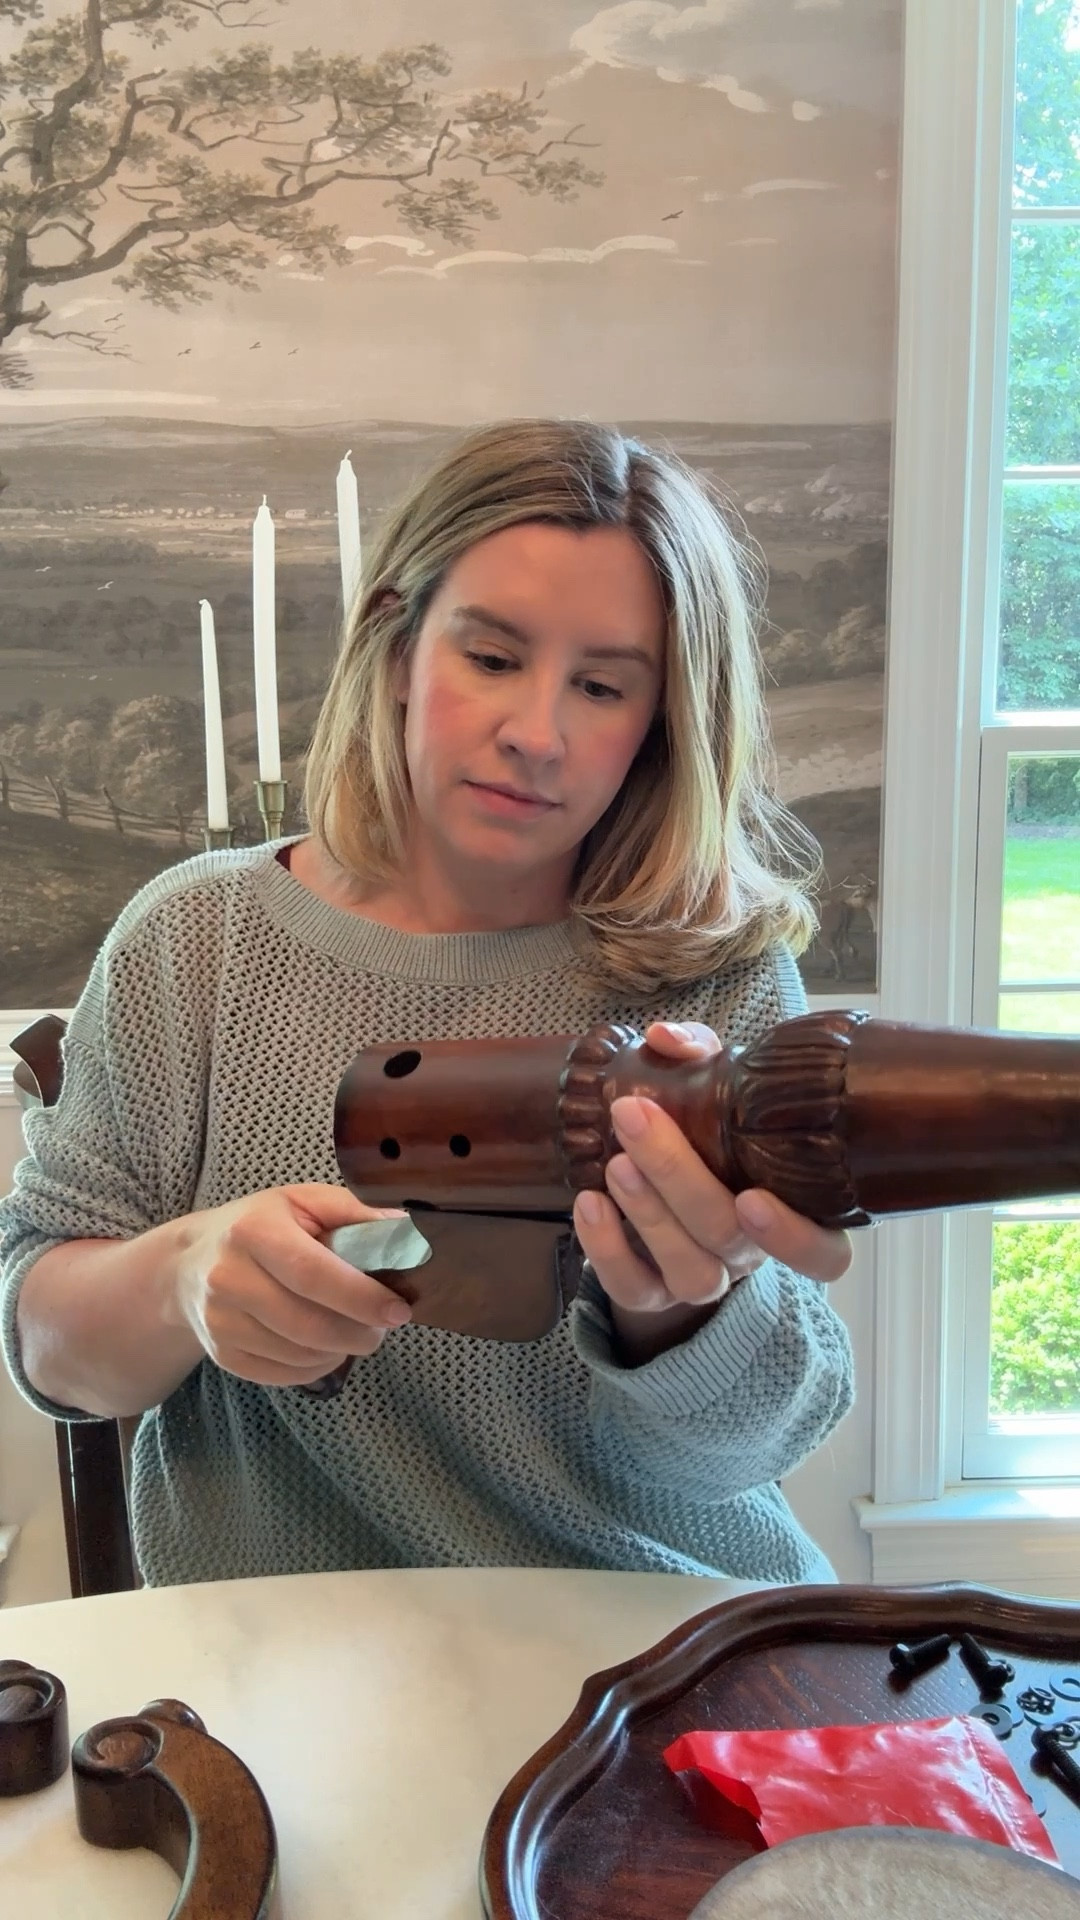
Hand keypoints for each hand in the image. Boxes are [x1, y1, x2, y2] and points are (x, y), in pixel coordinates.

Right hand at [172, 1184, 411, 1387]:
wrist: (191, 1264)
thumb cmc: (261, 1227)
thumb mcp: (303, 1202)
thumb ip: (354, 1213)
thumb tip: (407, 1233)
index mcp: (253, 1230)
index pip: (312, 1273)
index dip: (360, 1297)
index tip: (398, 1311)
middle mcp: (228, 1276)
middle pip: (306, 1323)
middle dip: (357, 1333)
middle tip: (382, 1329)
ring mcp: (219, 1320)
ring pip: (297, 1354)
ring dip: (339, 1351)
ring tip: (355, 1333)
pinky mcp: (221, 1354)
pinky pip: (281, 1375)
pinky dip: (314, 1368)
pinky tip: (325, 1348)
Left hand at [572, 1021, 851, 1361]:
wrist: (662, 1182)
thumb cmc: (709, 1131)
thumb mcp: (715, 1085)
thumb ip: (701, 1056)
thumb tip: (665, 1038)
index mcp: (789, 1210)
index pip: (824, 1256)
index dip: (794, 1238)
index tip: (752, 1197)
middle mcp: (749, 1252)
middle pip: (727, 1235)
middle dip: (678, 1177)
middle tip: (634, 1118)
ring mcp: (703, 1279)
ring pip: (688, 1268)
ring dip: (648, 1214)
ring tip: (615, 1163)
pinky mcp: (650, 1295)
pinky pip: (632, 1291)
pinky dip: (606, 1250)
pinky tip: (589, 1203)